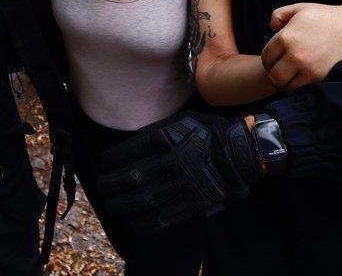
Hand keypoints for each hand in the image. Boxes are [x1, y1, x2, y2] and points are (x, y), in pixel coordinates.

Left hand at [97, 111, 262, 233]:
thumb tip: (129, 146)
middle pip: (129, 178)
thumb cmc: (206, 132)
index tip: (103, 164)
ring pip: (140, 201)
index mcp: (164, 139)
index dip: (109, 161)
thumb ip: (154, 132)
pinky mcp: (189, 205)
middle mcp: (169, 162)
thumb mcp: (178, 120)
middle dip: (109, 185)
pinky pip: (160, 218)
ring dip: (120, 204)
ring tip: (112, 203)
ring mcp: (179, 186)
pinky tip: (133, 220)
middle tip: (102, 186)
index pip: (125, 153)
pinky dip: (142, 222)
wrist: (239, 153)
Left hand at [262, 3, 341, 91]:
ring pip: (286, 85)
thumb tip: (272, 27)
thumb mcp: (299, 9)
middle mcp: (295, 55)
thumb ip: (279, 15)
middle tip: (281, 67)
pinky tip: (303, 74)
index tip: (275, 57)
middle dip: (275, 72)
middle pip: (273, 75)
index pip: (266, 57)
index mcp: (286, 38)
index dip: (269, 58)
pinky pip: (301, 88)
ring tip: (292, 71)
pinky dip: (299, 84)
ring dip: (286, 80)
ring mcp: (308, 68)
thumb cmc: (325, 17)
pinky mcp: (319, 77)